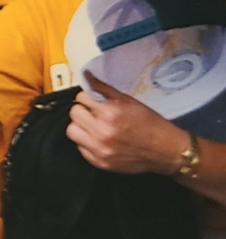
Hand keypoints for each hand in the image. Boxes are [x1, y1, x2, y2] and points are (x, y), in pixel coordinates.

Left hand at [68, 73, 189, 173]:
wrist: (168, 151)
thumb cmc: (152, 125)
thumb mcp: (130, 102)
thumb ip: (104, 89)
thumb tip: (87, 76)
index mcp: (110, 113)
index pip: (81, 98)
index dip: (88, 97)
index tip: (94, 100)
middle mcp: (102, 131)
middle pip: (74, 113)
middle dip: (83, 110)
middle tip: (94, 112)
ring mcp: (99, 149)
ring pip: (71, 131)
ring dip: (80, 126)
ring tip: (94, 126)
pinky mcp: (99, 162)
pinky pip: (80, 148)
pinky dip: (86, 142)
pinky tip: (99, 139)